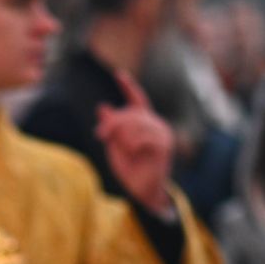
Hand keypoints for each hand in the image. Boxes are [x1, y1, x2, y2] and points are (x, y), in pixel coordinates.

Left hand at [96, 69, 174, 213]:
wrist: (141, 189)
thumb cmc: (129, 168)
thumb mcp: (114, 145)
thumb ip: (110, 128)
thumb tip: (102, 107)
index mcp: (143, 122)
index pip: (137, 99)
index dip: (128, 87)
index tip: (119, 74)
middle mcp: (154, 124)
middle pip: (130, 112)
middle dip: (112, 123)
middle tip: (100, 135)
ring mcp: (161, 132)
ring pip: (135, 123)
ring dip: (122, 137)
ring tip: (124, 149)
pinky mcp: (164, 144)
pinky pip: (142, 136)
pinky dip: (133, 144)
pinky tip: (134, 152)